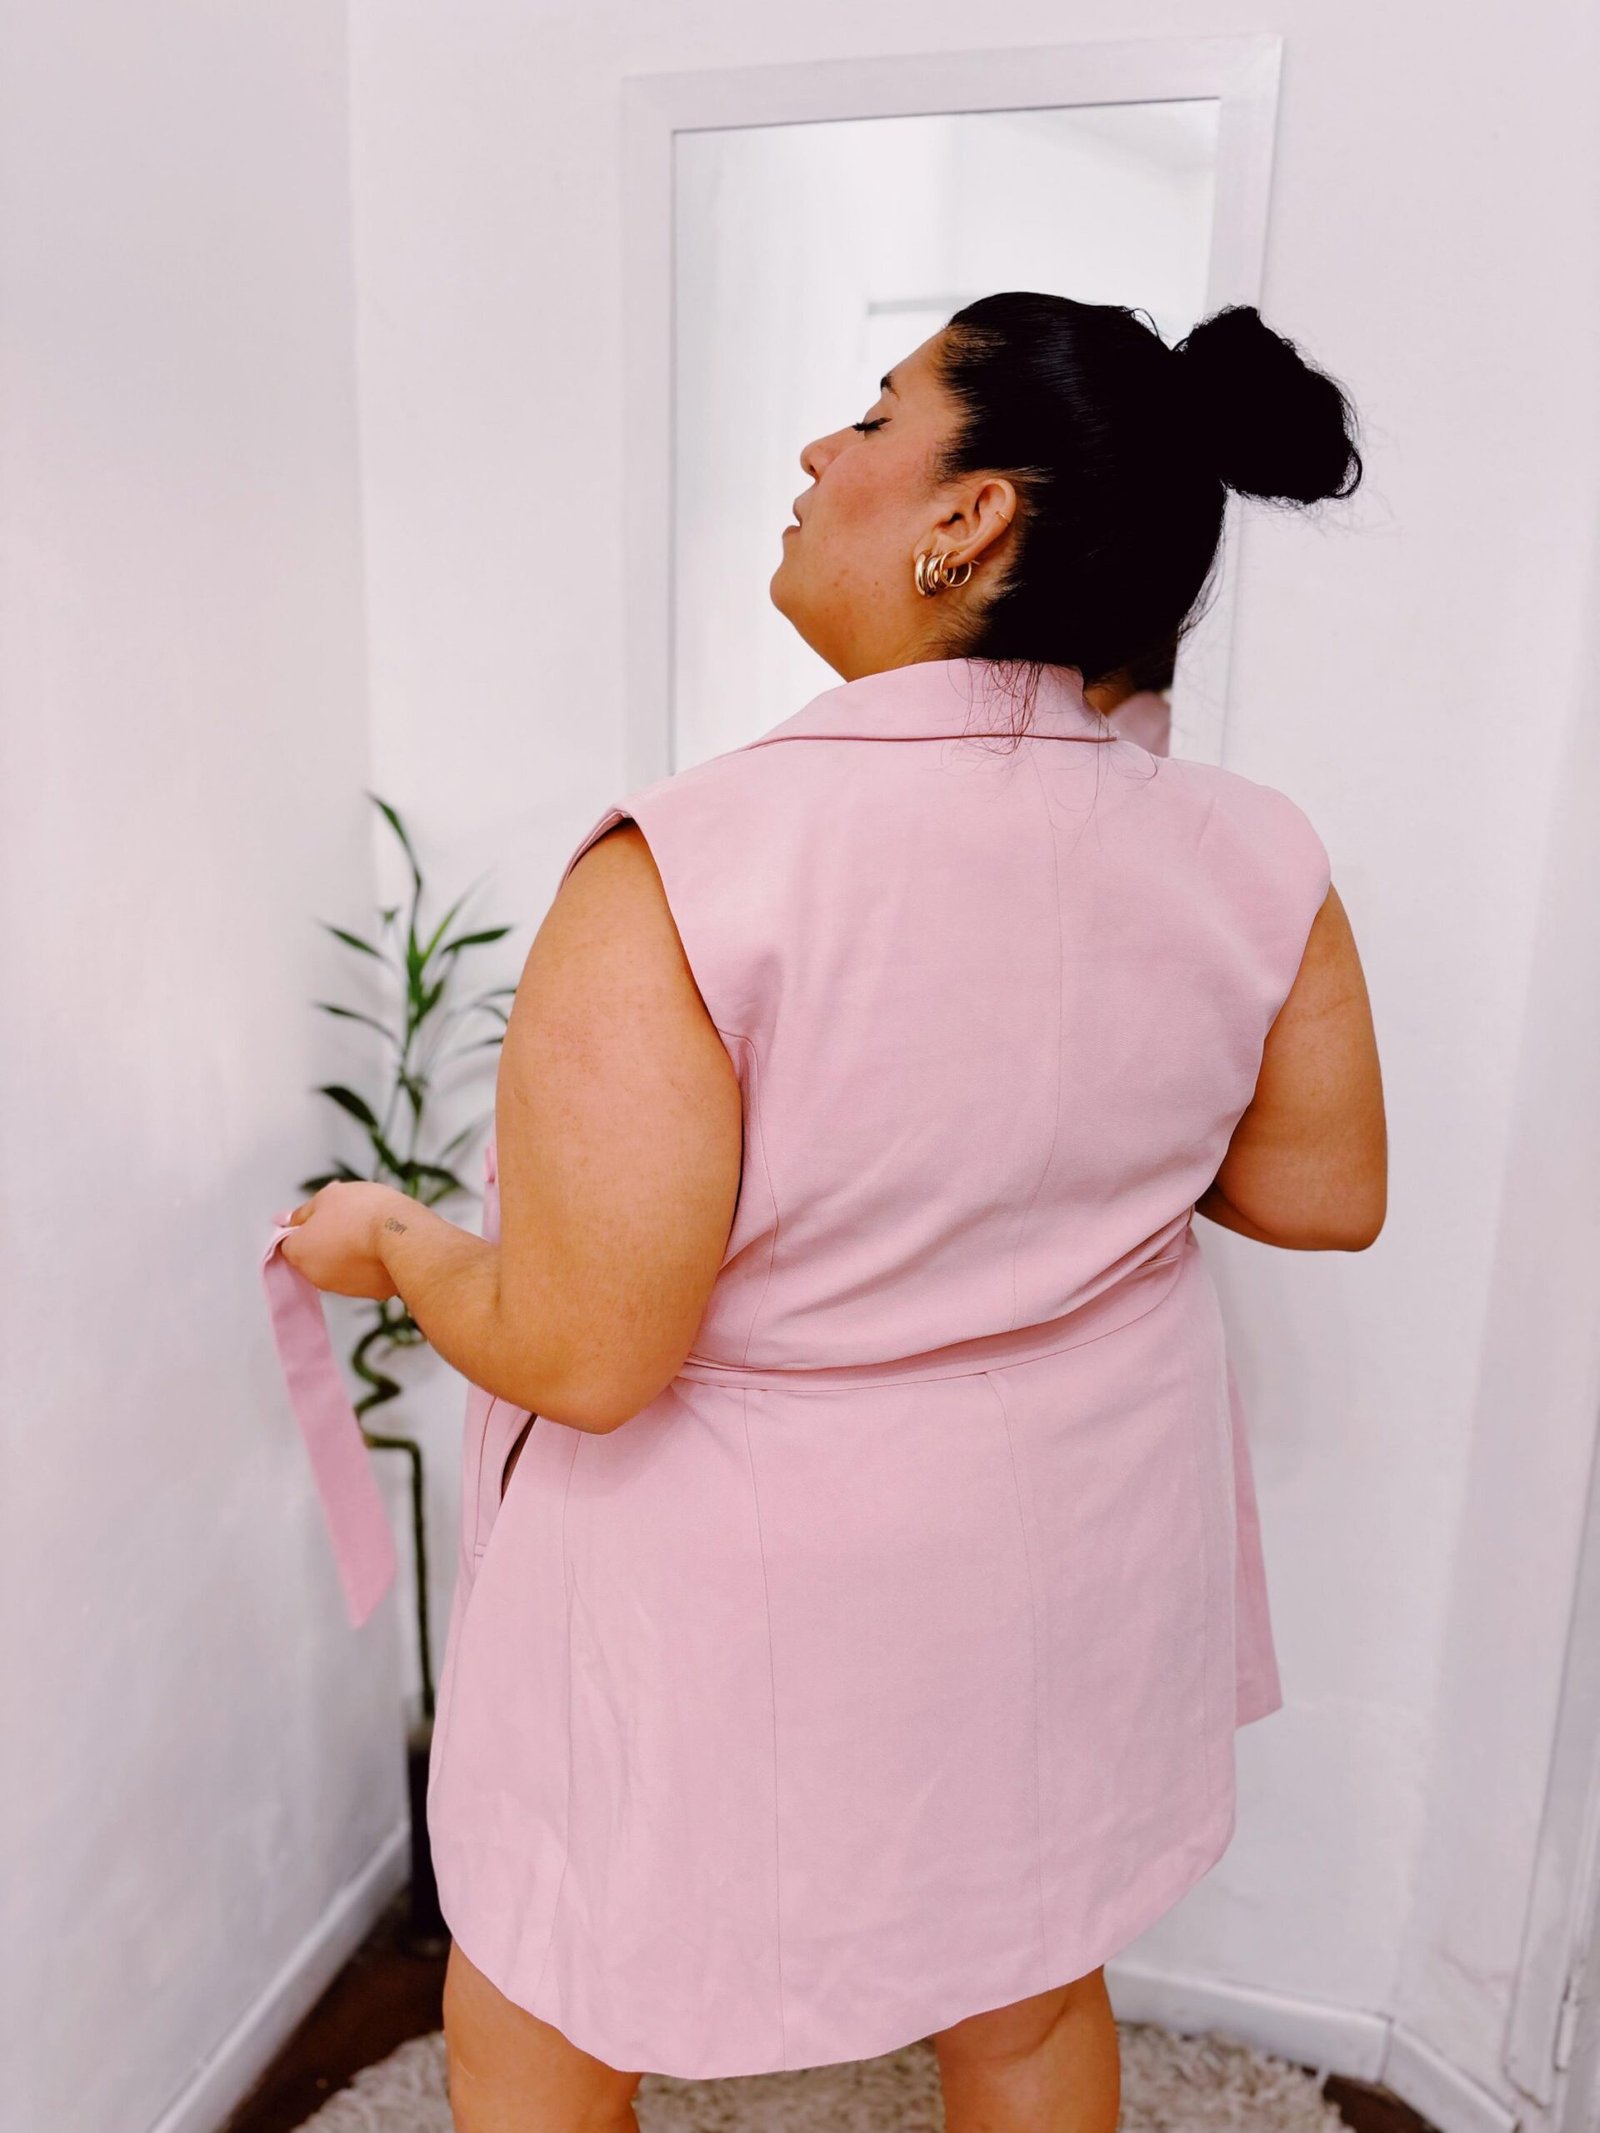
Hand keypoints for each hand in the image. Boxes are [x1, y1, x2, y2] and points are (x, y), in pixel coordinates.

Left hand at [277, 1181, 404, 1299]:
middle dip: (326, 1242)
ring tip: (369, 1234)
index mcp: (299, 1252)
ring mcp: (343, 1288)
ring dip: (347, 1255)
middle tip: (348, 1222)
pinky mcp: (370, 1294)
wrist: (403, 1235)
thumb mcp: (328, 1196)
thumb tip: (289, 1220)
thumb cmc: (363, 1212)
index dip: (304, 1228)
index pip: (289, 1243)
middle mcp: (316, 1276)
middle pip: (314, 1257)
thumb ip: (304, 1212)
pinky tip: (381, 1249)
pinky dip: (368, 1267)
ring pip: (339, 1269)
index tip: (322, 1217)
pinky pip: (364, 1278)